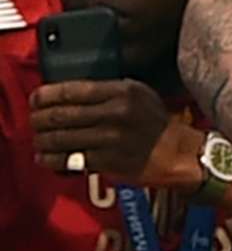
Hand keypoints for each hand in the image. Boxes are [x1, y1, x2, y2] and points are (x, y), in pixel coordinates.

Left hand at [30, 79, 198, 188]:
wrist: (178, 152)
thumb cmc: (155, 123)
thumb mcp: (139, 94)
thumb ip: (108, 91)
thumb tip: (69, 94)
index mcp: (123, 91)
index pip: (74, 89)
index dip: (48, 94)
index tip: (36, 98)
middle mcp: (116, 112)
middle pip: (62, 114)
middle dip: (40, 119)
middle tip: (34, 121)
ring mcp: (111, 137)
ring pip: (62, 137)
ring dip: (43, 140)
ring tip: (38, 140)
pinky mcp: (107, 160)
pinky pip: (69, 160)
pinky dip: (52, 160)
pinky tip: (46, 158)